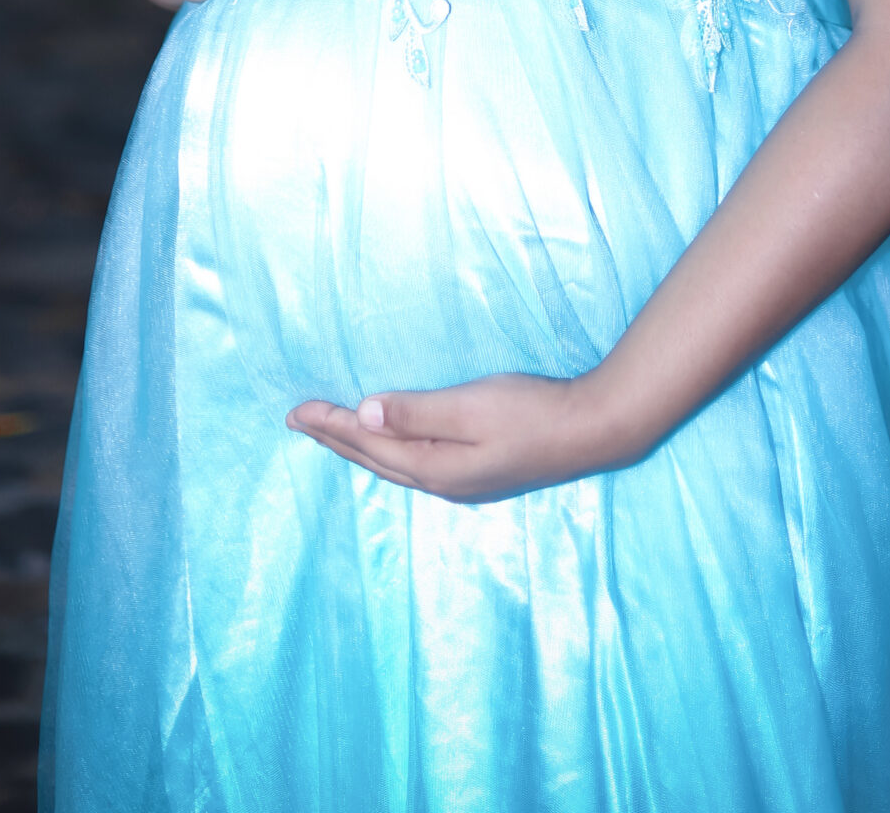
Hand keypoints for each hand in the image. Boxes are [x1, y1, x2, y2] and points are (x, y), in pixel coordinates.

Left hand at [284, 370, 639, 502]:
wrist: (592, 429)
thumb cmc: (531, 412)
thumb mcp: (470, 406)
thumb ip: (417, 411)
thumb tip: (363, 414)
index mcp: (436, 469)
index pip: (370, 446)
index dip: (332, 427)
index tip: (297, 412)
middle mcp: (443, 483)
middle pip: (376, 460)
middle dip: (336, 440)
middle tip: (299, 420)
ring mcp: (462, 481)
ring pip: (394, 465)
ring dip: (359, 447)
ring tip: (333, 434)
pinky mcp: (478, 472)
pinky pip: (414, 464)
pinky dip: (388, 450)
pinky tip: (391, 446)